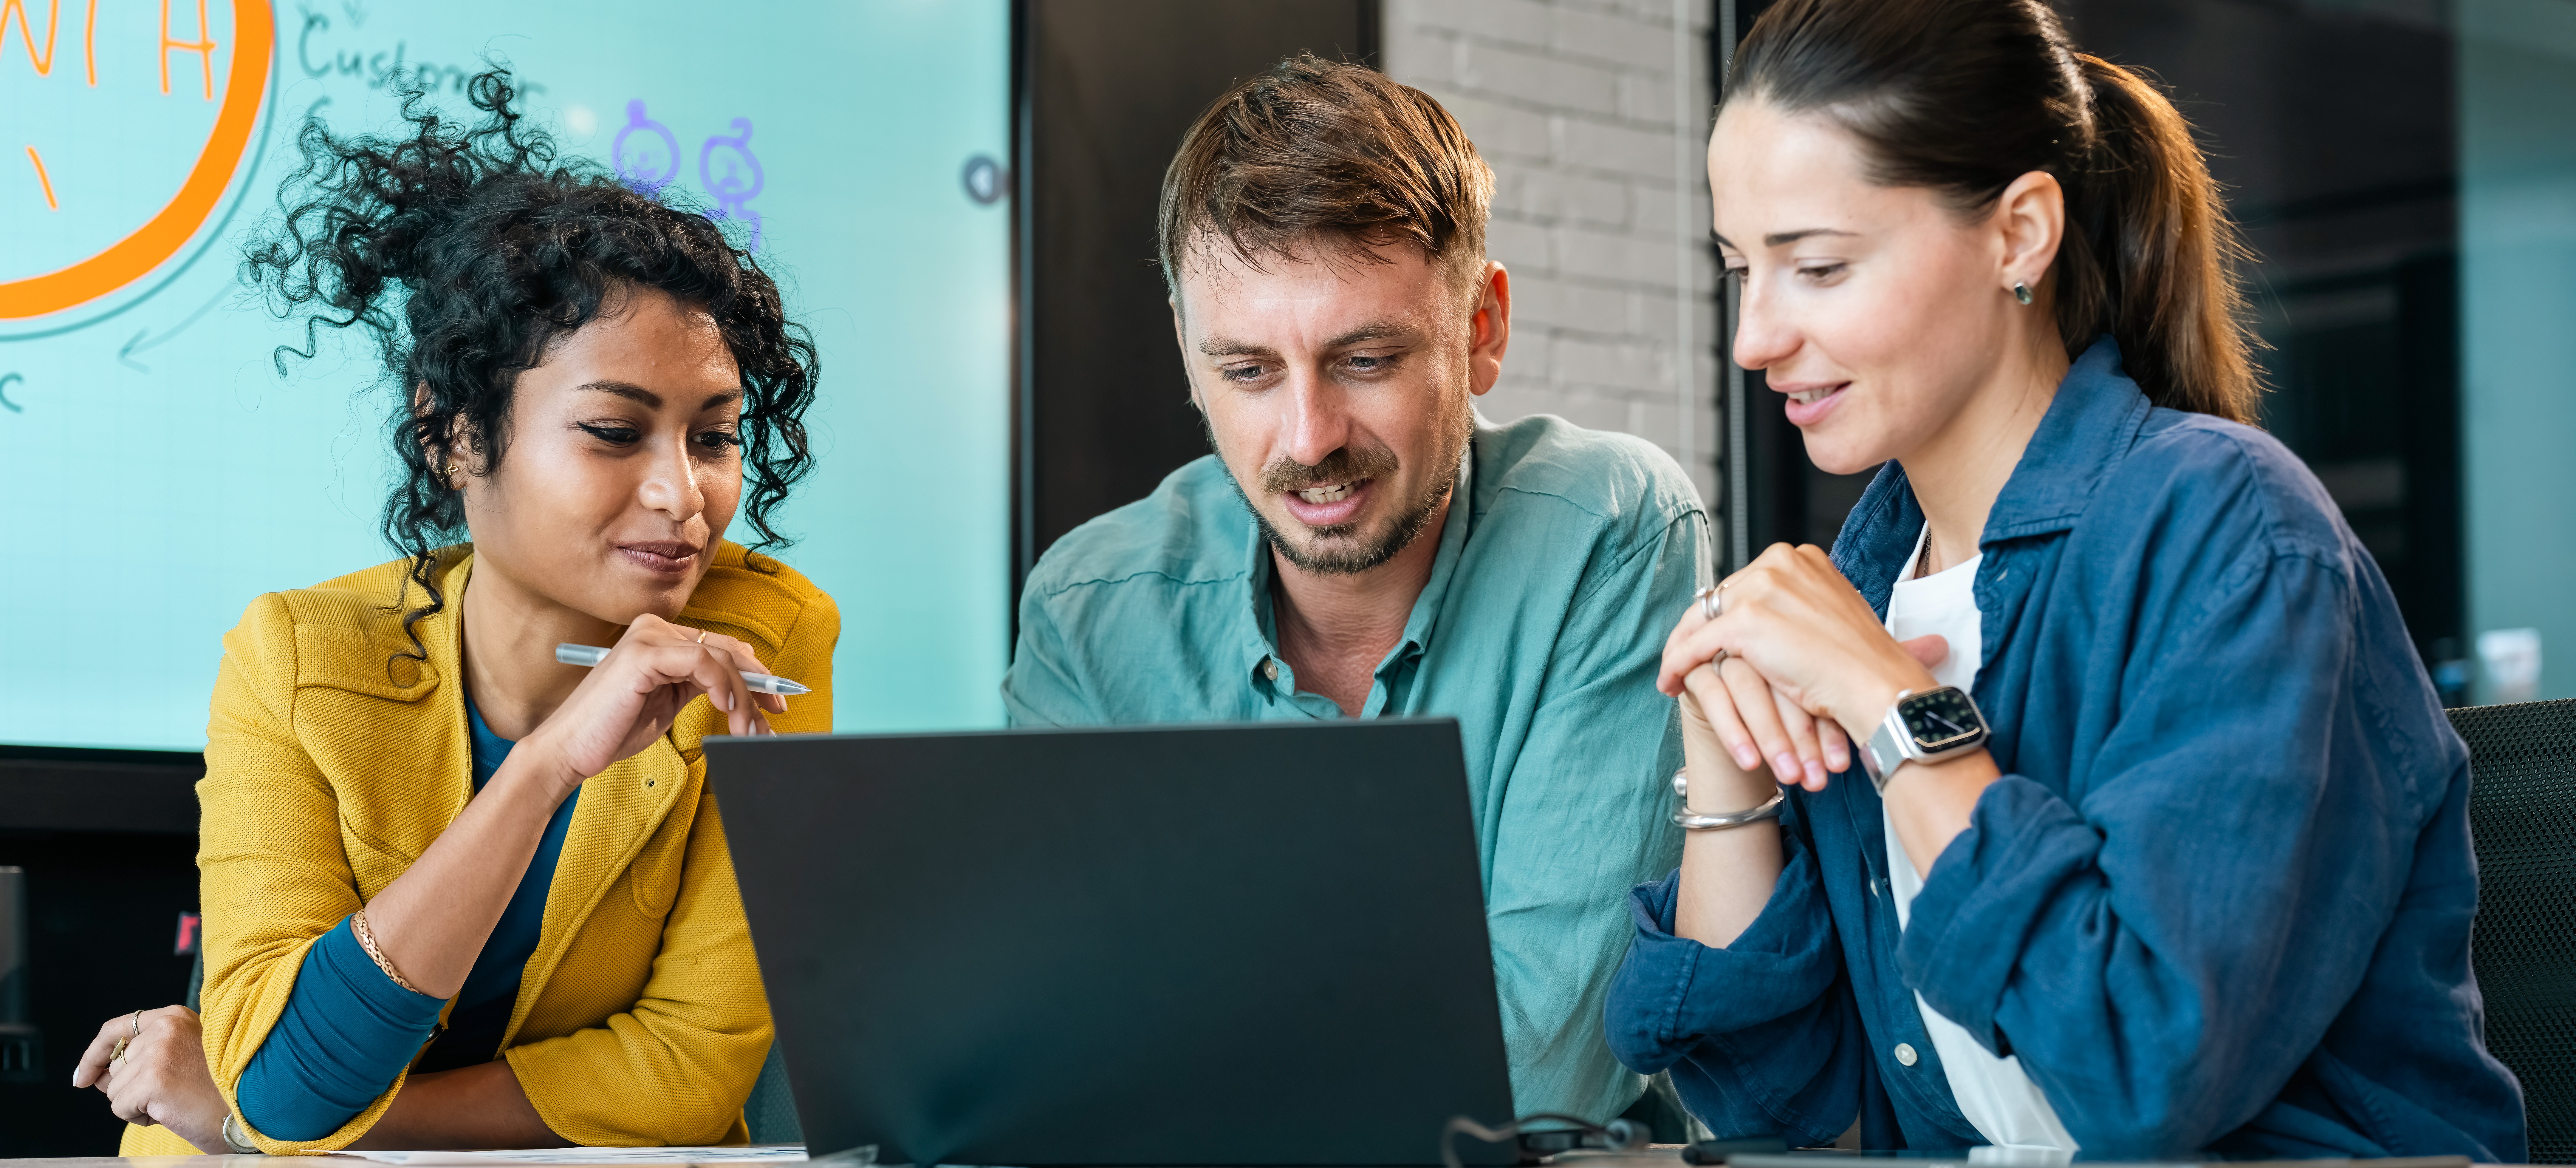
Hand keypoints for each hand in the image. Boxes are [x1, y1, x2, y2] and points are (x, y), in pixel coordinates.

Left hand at [73, 1006, 230, 1153]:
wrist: (251, 1110)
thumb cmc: (220, 1089)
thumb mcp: (183, 1057)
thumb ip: (144, 1055)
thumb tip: (94, 1076)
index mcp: (175, 1017)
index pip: (118, 1028)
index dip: (95, 1053)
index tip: (83, 1075)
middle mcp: (166, 1028)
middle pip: (114, 1065)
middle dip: (128, 1087)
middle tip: (167, 1094)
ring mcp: (159, 1052)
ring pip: (114, 1089)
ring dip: (136, 1104)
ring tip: (173, 1102)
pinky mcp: (154, 1079)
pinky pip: (120, 1106)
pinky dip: (138, 1116)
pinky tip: (169, 1111)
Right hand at [519, 614, 787, 790]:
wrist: (570, 750)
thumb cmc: (614, 730)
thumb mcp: (668, 702)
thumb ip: (699, 685)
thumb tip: (741, 687)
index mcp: (660, 640)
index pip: (721, 649)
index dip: (755, 674)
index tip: (776, 702)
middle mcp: (655, 629)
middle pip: (726, 650)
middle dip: (758, 685)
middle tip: (775, 716)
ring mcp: (649, 637)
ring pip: (720, 658)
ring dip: (744, 696)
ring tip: (750, 728)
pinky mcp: (645, 652)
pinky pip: (702, 662)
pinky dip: (722, 684)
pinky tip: (727, 707)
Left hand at [1663, 544, 1946, 789]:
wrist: (1877, 685)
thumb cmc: (1862, 663)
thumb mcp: (1830, 618)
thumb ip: (1798, 608)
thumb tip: (1777, 620)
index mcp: (1801, 558)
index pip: (1745, 582)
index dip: (1725, 611)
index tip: (1712, 633)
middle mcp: (1779, 562)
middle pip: (1719, 596)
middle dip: (1700, 629)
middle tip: (1685, 656)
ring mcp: (1761, 588)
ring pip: (1701, 618)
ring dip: (1682, 647)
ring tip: (1673, 670)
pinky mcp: (1744, 621)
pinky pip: (1695, 644)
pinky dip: (1677, 664)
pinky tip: (1670, 683)